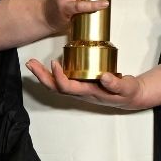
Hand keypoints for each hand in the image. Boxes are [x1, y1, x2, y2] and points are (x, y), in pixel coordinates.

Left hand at [24, 58, 147, 109]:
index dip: (59, 77)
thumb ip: (116, 84)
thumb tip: (104, 78)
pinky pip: (62, 80)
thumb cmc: (127, 93)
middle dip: (41, 76)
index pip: (68, 88)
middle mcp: (80, 92)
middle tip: (31, 63)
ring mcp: (79, 89)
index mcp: (88, 93)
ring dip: (43, 75)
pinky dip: (51, 73)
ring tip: (32, 63)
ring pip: (56, 85)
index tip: (55, 63)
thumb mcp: (126, 88)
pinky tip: (47, 64)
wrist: (130, 96)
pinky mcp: (80, 83)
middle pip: (55, 88)